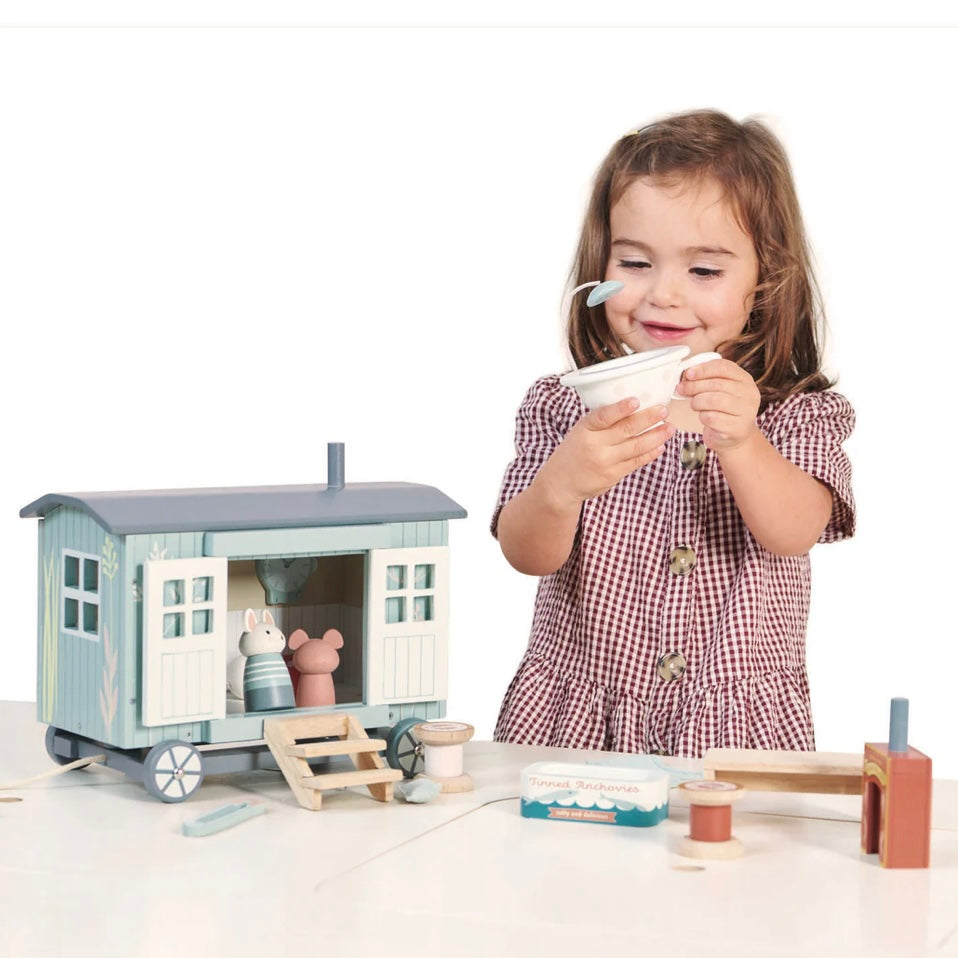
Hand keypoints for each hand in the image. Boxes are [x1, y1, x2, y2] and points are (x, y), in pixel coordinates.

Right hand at [535, 397, 674, 509]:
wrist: (561, 483)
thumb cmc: (573, 452)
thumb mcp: (580, 432)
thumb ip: (601, 422)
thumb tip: (633, 407)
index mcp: (584, 429)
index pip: (603, 416)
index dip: (620, 409)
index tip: (636, 400)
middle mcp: (595, 445)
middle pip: (626, 430)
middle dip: (648, 419)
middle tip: (663, 410)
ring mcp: (605, 462)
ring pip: (636, 446)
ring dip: (656, 436)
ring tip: (669, 428)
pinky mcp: (613, 475)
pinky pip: (636, 462)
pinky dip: (650, 453)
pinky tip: (660, 445)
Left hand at [676, 358, 759, 451]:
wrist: (735, 437)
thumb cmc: (724, 410)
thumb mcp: (720, 390)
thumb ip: (708, 380)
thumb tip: (687, 375)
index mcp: (745, 380)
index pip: (724, 367)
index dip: (703, 369)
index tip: (688, 374)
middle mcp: (749, 394)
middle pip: (716, 384)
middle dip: (694, 386)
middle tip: (682, 389)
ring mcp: (745, 412)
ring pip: (713, 400)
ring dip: (697, 402)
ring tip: (694, 404)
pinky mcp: (736, 428)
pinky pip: (711, 418)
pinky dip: (702, 416)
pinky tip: (704, 417)